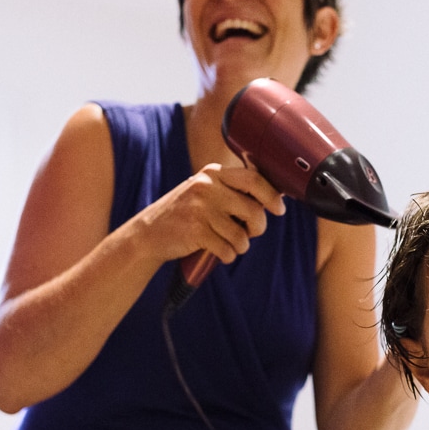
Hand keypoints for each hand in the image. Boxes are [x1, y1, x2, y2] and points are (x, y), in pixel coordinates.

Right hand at [137, 163, 285, 264]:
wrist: (149, 233)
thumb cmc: (184, 215)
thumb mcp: (205, 193)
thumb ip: (232, 191)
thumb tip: (273, 198)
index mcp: (213, 173)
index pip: (253, 179)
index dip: (271, 196)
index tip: (279, 209)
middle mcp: (207, 187)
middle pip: (253, 209)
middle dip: (257, 227)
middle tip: (250, 233)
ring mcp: (201, 208)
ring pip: (241, 234)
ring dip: (240, 246)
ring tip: (228, 244)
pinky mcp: (196, 230)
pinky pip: (228, 249)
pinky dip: (227, 255)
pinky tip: (218, 252)